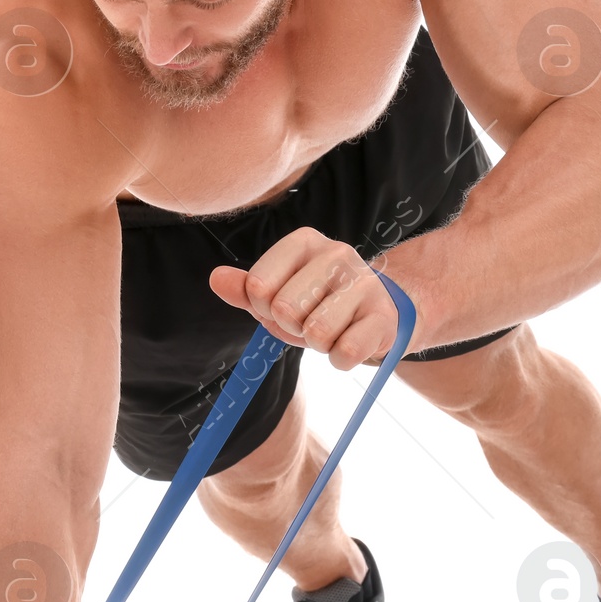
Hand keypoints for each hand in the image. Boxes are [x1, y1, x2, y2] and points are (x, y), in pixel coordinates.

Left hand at [209, 228, 410, 367]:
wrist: (376, 313)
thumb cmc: (318, 302)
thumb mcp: (277, 293)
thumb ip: (245, 288)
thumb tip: (216, 279)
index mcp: (304, 241)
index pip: (257, 285)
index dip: (262, 308)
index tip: (282, 304)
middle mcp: (337, 253)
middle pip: (284, 309)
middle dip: (292, 327)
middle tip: (310, 319)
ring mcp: (365, 283)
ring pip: (316, 332)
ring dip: (318, 344)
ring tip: (332, 329)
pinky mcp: (384, 316)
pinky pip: (345, 353)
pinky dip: (340, 360)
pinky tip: (350, 341)